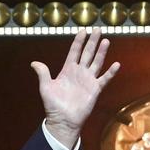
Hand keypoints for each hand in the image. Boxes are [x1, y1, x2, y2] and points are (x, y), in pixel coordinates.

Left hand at [30, 28, 119, 147]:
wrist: (63, 120)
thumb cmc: (53, 105)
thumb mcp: (45, 87)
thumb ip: (43, 74)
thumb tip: (34, 63)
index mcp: (67, 70)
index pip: (74, 52)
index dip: (78, 41)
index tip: (83, 31)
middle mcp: (79, 72)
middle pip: (87, 53)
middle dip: (92, 41)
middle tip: (97, 29)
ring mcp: (88, 80)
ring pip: (97, 62)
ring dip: (101, 52)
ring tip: (106, 40)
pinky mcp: (95, 89)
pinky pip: (104, 79)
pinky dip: (110, 72)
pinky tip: (116, 64)